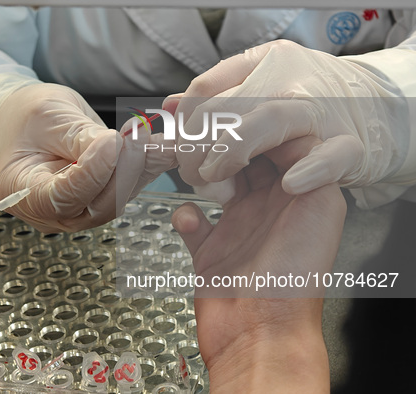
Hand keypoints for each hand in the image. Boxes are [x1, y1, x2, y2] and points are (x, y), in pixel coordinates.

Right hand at [0, 83, 174, 232]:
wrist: (32, 119)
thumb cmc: (29, 117)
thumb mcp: (48, 117)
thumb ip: (80, 138)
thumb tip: (117, 147)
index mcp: (25, 194)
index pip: (63, 198)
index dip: (92, 173)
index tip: (111, 141)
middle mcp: (53, 212)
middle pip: (98, 206)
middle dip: (124, 170)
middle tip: (138, 135)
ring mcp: (80, 210)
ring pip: (119, 199)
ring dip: (140, 167)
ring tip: (149, 134)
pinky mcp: (103, 198)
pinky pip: (128, 187)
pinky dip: (146, 165)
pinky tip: (159, 144)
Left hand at [169, 39, 405, 205]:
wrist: (374, 109)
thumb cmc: (302, 109)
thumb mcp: (254, 97)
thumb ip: (212, 104)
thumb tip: (169, 106)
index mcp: (263, 66)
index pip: (206, 87)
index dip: (184, 122)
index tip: (177, 145)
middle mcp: (290, 82)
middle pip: (228, 104)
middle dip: (198, 143)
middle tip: (192, 172)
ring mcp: (320, 113)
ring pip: (273, 118)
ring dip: (234, 149)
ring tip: (217, 178)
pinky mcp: (350, 146)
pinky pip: (334, 154)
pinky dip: (312, 168)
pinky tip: (291, 184)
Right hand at [172, 137, 345, 391]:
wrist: (260, 334)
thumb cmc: (293, 280)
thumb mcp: (319, 207)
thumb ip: (310, 163)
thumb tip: (293, 128)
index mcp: (298, 196)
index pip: (275, 145)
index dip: (254, 126)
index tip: (233, 115)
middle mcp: (269, 209)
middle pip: (242, 160)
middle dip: (222, 145)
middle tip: (202, 132)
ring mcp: (238, 229)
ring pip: (214, 184)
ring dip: (200, 172)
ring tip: (191, 167)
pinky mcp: (211, 251)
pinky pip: (192, 222)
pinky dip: (185, 215)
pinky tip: (188, 218)